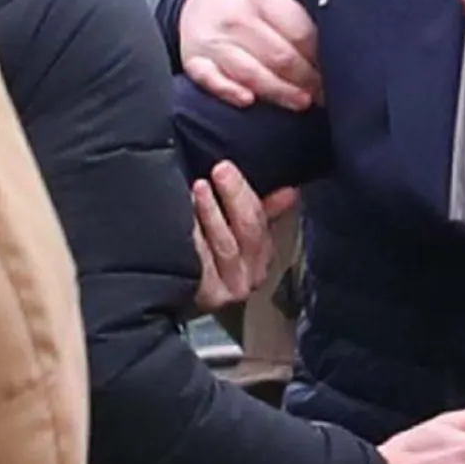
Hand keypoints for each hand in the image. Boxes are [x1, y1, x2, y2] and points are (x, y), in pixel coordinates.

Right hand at [181, 0, 322, 110]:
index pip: (301, 33)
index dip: (322, 55)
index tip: (338, 69)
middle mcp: (237, 18)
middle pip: (281, 57)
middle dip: (308, 79)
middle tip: (326, 93)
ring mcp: (214, 41)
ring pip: (252, 74)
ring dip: (281, 92)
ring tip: (303, 102)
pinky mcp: (195, 60)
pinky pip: (211, 79)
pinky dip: (229, 91)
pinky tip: (249, 100)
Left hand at [187, 162, 294, 313]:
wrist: (175, 297)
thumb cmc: (207, 259)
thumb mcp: (236, 233)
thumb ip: (261, 211)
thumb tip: (290, 192)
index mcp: (262, 254)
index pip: (261, 219)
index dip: (246, 192)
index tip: (229, 166)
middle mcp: (252, 274)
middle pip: (249, 231)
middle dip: (234, 196)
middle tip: (220, 170)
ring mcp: (232, 288)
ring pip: (227, 246)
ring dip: (213, 213)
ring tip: (200, 188)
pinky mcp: (211, 297)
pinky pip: (204, 263)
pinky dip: (195, 237)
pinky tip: (184, 218)